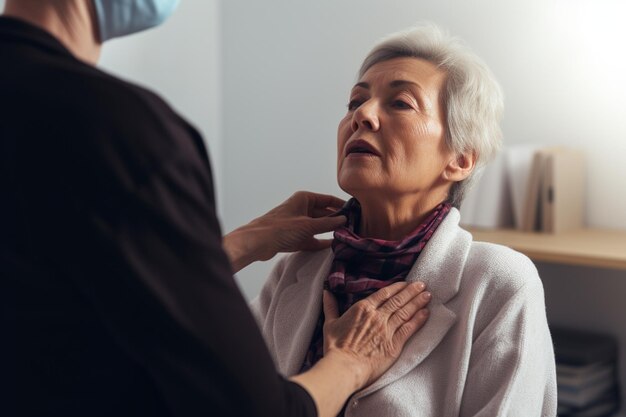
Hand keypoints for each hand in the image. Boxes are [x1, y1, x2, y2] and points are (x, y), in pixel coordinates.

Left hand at [222, 191, 346, 272]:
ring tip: (346, 237)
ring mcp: (298, 223)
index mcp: (304, 198)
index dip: (341, 205)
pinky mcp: (294, 237)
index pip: (328, 199)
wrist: (258, 242)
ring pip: (318, 227)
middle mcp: (302, 209)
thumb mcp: (308, 225)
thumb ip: (328, 223)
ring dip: (329, 232)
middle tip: (353, 228)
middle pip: (324, 214)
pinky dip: (321, 242)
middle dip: (337, 220)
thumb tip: (344, 220)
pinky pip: (312, 238)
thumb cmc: (281, 228)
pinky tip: (332, 246)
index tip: (355, 212)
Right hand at [322, 281, 430, 386]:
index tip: (407, 283)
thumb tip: (326, 292)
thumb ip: (330, 306)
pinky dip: (419, 320)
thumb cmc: (335, 346)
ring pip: (406, 312)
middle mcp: (377, 316)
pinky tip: (426, 313)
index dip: (397, 287)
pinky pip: (409, 329)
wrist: (344, 366)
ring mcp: (387, 329)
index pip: (385, 293)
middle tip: (423, 284)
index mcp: (363, 308)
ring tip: (428, 295)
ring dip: (418, 302)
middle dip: (412, 291)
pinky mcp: (394, 344)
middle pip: (398, 300)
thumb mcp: (330, 323)